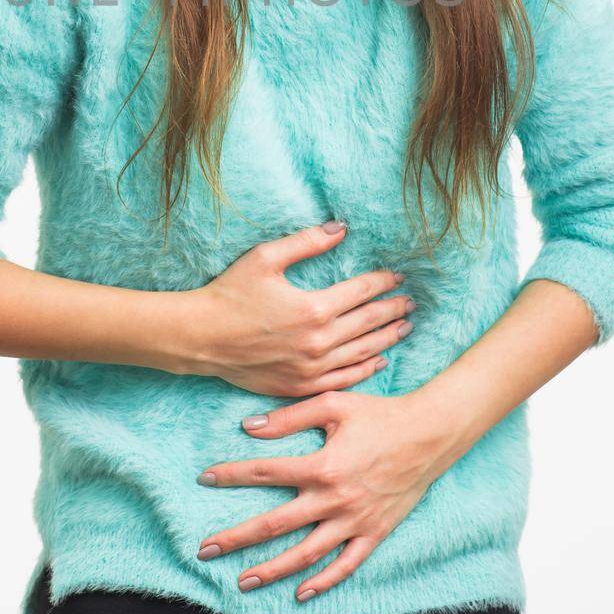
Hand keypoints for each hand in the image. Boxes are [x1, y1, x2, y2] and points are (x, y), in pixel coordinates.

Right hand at [189, 222, 414, 395]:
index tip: (397, 276)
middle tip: (411, 301)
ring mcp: (312, 369)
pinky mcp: (301, 386)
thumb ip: (307, 242)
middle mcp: (319, 342)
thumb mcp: (265, 257)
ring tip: (405, 327)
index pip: (361, 292)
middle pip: (368, 323)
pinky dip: (365, 369)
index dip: (383, 282)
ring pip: (362, 353)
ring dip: (387, 338)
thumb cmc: (230, 294)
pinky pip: (344, 379)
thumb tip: (341, 227)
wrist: (202, 338)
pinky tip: (379, 360)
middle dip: (393, 309)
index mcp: (314, 308)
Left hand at [194, 386, 463, 600]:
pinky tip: (300, 593)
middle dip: (236, 538)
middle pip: (275, 525)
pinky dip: (323, 581)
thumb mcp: (334, 405)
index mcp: (322, 466)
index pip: (265, 472)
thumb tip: (249, 427)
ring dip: (272, 570)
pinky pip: (346, 565)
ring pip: (306, 554)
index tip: (204, 479)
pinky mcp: (374, 532)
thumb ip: (290, 417)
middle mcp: (334, 499)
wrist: (430, 434)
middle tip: (205, 550)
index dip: (231, 475)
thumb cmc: (380, 414)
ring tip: (243, 581)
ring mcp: (355, 521)